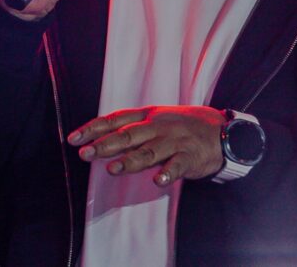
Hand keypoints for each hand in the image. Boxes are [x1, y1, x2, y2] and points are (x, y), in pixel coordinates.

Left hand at [68, 106, 226, 186]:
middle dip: (105, 145)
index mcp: (148, 116)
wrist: (222, 131)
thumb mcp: (158, 119)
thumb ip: (133, 129)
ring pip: (149, 151)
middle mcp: (159, 126)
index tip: (74, 138)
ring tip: (113, 169)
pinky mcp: (190, 156)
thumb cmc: (184, 127)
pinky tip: (158, 181)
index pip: (116, 119)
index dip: (94, 128)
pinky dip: (168, 173)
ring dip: (131, 161)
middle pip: (128, 135)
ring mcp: (175, 141)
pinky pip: (177, 165)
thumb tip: (101, 141)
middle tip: (85, 155)